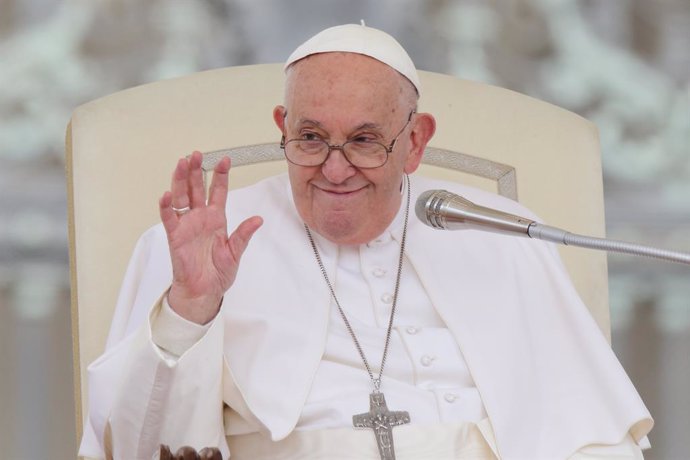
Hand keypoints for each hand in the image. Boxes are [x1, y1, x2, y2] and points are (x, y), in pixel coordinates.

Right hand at [159, 151, 262, 323]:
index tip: (225, 160)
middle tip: (197, 154)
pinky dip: (166, 207)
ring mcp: (187, 224)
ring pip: (181, 196)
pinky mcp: (175, 236)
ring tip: (182, 164)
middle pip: (196, 188)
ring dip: (181, 180)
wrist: (205, 291)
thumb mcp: (236, 252)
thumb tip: (258, 219)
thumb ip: (244, 234)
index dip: (220, 175)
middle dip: (196, 170)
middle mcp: (200, 217)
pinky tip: (166, 195)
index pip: (217, 191)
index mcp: (216, 218)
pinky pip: (170, 218)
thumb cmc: (218, 272)